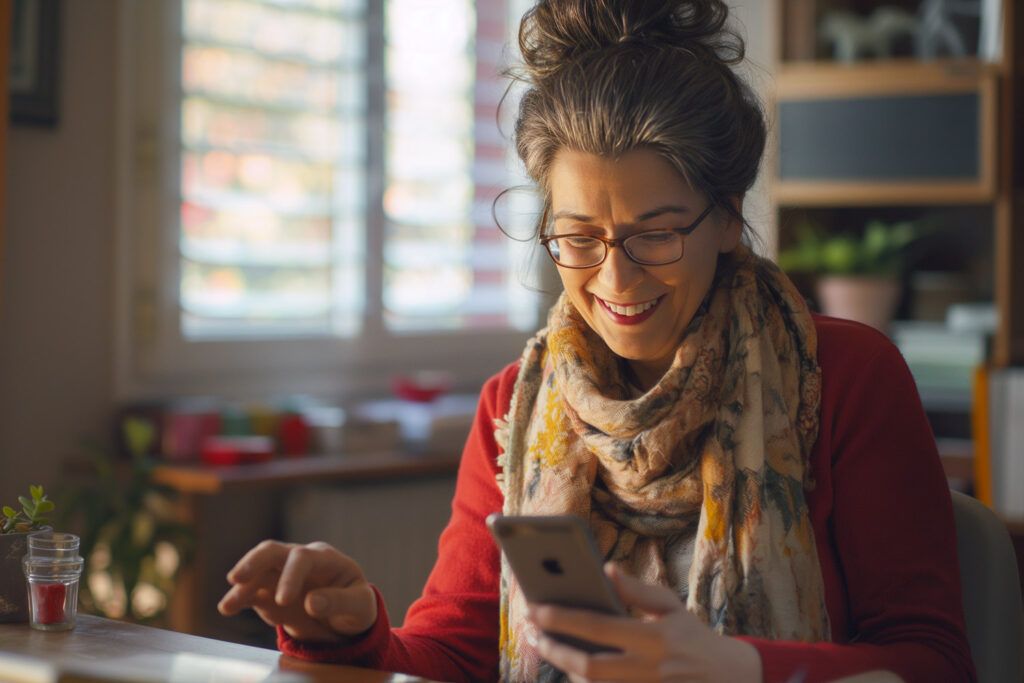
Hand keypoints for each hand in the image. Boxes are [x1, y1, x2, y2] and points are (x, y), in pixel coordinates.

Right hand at [217, 540, 376, 642]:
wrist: (345, 617)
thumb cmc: (356, 606)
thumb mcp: (360, 606)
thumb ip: (339, 602)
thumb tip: (312, 603)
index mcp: (325, 558)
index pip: (302, 558)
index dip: (290, 576)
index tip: (283, 600)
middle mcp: (299, 560)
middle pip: (272, 551)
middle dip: (254, 562)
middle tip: (237, 578)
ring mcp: (281, 575)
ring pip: (256, 571)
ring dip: (241, 586)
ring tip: (226, 606)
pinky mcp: (269, 592)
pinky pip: (252, 592)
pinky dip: (240, 598)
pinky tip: (228, 608)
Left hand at [528, 563, 761, 681]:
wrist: (724, 677)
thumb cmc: (692, 634)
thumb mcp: (671, 605)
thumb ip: (638, 590)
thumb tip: (607, 569)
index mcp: (655, 637)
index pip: (599, 627)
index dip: (562, 619)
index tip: (534, 608)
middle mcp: (648, 668)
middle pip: (589, 666)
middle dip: (554, 650)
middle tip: (530, 631)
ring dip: (563, 666)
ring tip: (543, 643)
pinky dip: (581, 679)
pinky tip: (567, 663)